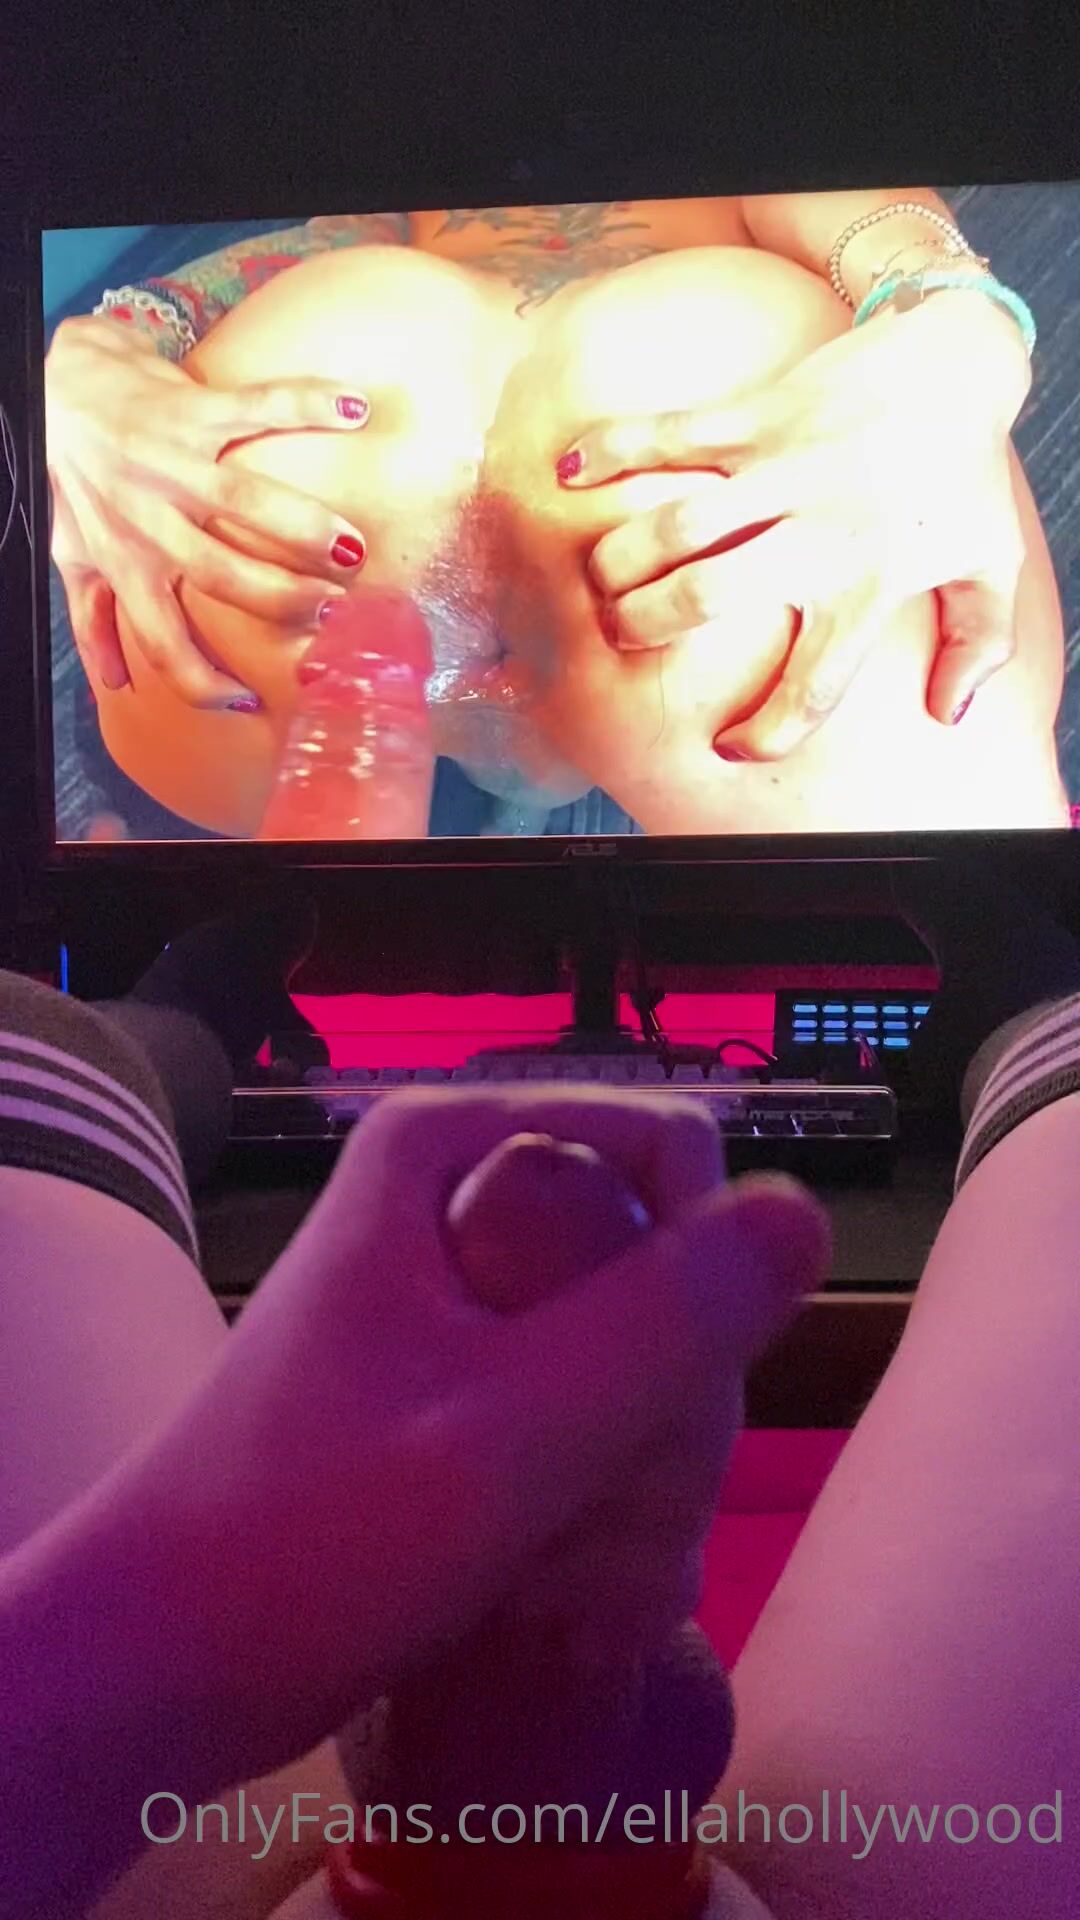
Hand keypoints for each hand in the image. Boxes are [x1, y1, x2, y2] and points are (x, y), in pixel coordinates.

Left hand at [45, 315, 370, 706]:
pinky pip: (256, 405)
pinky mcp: (192, 408)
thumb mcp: (72, 555)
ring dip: (303, 524)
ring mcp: (172, 461)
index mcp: (127, 564)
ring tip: (352, 548)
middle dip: (284, 597)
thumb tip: (118, 682)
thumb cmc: (68, 478)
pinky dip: (307, 402)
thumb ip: (93, 619)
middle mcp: (150, 518)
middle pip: (223, 573)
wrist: (52, 388)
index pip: (165, 644)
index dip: (205, 683)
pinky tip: (354, 410)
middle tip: (333, 608)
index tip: (250, 698)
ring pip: (243, 500)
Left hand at [129, 1088, 827, 1782]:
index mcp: (443, 1144)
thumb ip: (668, 1318)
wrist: (160, 1657)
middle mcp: (442, 1187)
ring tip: (584, 1537)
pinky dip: (591, 1460)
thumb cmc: (319, 1532)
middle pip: (645, 1236)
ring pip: (619, 1322)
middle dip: (669, 1370)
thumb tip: (805, 1211)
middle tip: (616, 1488)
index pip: (665, 1148)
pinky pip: (568, 1380)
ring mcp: (438, 1282)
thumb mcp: (516, 1427)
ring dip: (639, 1434)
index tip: (665, 1395)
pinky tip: (569, 1552)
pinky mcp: (438, 1368)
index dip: (699, 1266)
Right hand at [560, 291, 1031, 755]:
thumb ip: (979, 644)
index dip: (766, 730)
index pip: (813, 683)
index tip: (731, 746)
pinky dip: (611, 451)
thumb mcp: (992, 562)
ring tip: (601, 578)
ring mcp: (784, 468)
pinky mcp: (759, 412)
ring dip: (619, 558)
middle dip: (644, 625)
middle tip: (624, 632)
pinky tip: (570, 475)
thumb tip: (948, 713)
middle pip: (705, 596)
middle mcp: (820, 532)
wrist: (957, 353)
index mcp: (871, 584)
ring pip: (676, 524)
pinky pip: (669, 435)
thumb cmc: (965, 471)